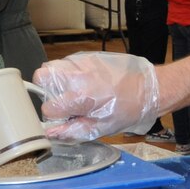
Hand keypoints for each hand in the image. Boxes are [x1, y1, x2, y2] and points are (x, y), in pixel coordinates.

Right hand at [34, 52, 161, 138]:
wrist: (148, 89)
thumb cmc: (128, 110)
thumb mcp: (101, 128)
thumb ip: (72, 130)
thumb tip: (50, 133)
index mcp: (81, 98)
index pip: (48, 107)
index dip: (55, 115)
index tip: (66, 116)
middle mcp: (78, 76)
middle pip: (41, 77)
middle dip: (47, 90)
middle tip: (64, 99)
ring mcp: (82, 62)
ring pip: (52, 66)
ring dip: (57, 80)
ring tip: (74, 90)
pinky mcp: (88, 55)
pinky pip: (68, 62)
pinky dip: (70, 72)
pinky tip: (85, 82)